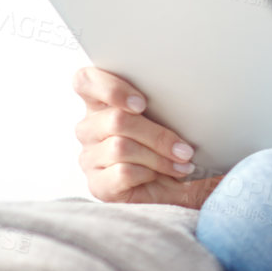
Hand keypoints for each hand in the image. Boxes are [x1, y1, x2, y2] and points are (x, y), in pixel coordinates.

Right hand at [73, 68, 221, 206]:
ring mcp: (90, 158)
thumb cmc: (176, 149)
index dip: (110, 88)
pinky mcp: (98, 184)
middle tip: (185, 148)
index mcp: (103, 104)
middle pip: (116, 120)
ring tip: (181, 163)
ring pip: (121, 147)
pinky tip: (162, 176)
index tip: (141, 103)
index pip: (86, 81)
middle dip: (157, 134)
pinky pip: (123, 172)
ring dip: (159, 156)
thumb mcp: (174, 121)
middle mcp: (90, 129)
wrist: (185, 189)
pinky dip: (150, 173)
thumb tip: (183, 91)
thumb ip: (164, 103)